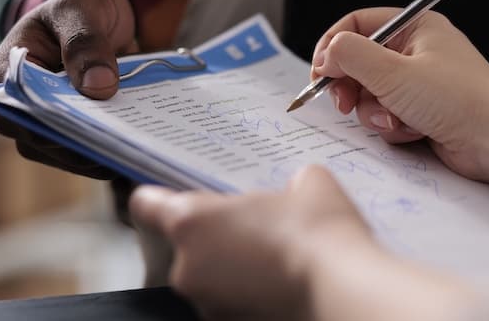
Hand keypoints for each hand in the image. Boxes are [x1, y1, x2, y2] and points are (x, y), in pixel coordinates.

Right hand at [0, 0, 136, 178]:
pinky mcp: (74, 130)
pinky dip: (109, 153)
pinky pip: (86, 152)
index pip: (18, 111)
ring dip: (97, 156)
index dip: (48, 125)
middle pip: (41, 140)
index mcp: (4, 73)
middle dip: (78, 146)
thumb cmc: (79, 6)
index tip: (85, 129)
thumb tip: (98, 87)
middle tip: (119, 147)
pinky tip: (135, 151)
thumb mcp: (81, 8)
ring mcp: (47, 121)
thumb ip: (85, 42)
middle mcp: (20, 105)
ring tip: (131, 153)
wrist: (99, 15)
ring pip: (64, 153)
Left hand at [130, 165, 374, 319]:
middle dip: (214, 238)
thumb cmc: (318, 233)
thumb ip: (290, 183)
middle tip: (252, 229)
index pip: (146, 204)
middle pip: (184, 245)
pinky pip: (230, 304)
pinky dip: (247, 296)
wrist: (341, 292)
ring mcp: (206, 305)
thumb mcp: (310, 184)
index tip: (172, 195)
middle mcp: (187, 268)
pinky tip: (281, 286)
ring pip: (208, 278)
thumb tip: (298, 188)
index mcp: (190, 222)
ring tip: (274, 261)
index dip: (158, 197)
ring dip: (231, 270)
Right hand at [311, 8, 488, 182]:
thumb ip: (352, 56)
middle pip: (358, 62)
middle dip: (351, 87)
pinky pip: (386, 115)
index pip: (357, 24)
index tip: (320, 72)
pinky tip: (412, 132)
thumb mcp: (395, 73)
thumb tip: (327, 54)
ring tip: (396, 121)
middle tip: (345, 104)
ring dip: (375, 112)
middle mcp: (415, 51)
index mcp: (415, 27)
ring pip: (369, 94)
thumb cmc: (459, 100)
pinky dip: (392, 126)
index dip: (333, 46)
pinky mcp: (420, 112)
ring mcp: (418, 83)